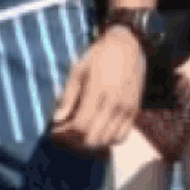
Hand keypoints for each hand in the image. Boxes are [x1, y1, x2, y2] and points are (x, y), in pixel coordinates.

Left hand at [51, 26, 143, 151]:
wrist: (128, 46)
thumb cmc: (99, 56)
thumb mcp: (78, 71)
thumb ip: (68, 96)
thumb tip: (57, 119)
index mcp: (99, 90)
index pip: (81, 125)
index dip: (66, 133)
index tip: (55, 131)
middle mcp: (115, 103)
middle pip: (93, 137)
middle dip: (75, 140)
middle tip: (64, 134)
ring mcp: (127, 109)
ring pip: (107, 140)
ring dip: (90, 142)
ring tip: (78, 134)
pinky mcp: (135, 111)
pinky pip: (121, 137)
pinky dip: (107, 141)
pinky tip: (97, 133)